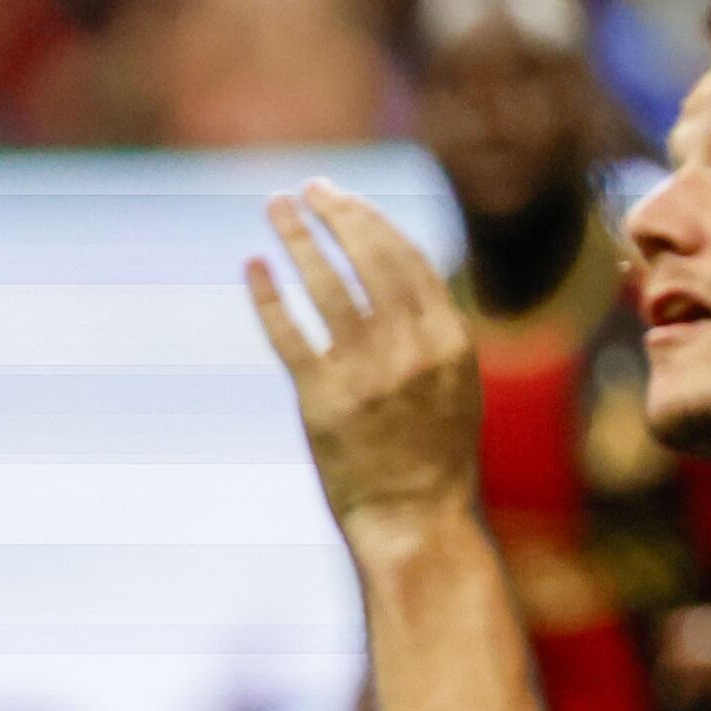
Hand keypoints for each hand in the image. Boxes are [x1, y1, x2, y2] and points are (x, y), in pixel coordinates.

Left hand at [247, 182, 484, 543]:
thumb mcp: (457, 383)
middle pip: (367, 258)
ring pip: (326, 285)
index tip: (342, 197)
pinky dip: (268, 296)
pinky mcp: (322, 401)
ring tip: (275, 208)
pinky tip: (254, 266)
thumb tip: (399, 271)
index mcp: (448, 339)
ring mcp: (364, 373)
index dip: (370, 220)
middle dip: (335, 213)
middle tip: (307, 189)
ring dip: (297, 238)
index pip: (404, 258)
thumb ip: (433, 329)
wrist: (415, 520)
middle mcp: (409, 348)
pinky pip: (288, 335)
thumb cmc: (435, 454)